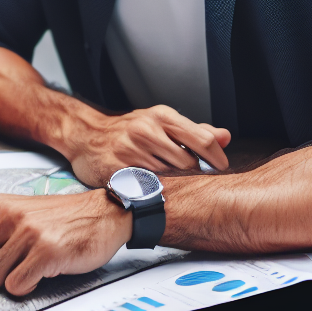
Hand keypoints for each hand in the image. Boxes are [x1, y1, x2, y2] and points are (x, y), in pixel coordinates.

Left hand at [0, 191, 131, 295]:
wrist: (102, 213)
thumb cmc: (55, 219)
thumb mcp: (13, 214)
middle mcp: (1, 216)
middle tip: (18, 255)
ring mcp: (22, 233)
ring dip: (11, 278)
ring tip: (33, 259)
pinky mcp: (42, 251)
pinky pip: (16, 285)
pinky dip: (28, 284)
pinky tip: (45, 266)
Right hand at [65, 106, 229, 186]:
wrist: (86, 135)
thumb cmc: (129, 130)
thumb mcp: (162, 121)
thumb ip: (194, 131)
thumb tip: (225, 137)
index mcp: (161, 117)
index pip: (203, 140)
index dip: (217, 159)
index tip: (220, 169)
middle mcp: (146, 131)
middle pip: (188, 164)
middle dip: (193, 176)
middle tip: (192, 181)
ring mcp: (129, 151)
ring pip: (169, 179)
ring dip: (174, 186)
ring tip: (169, 185)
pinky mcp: (116, 170)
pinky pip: (145, 189)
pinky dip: (153, 193)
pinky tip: (151, 190)